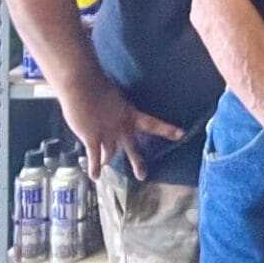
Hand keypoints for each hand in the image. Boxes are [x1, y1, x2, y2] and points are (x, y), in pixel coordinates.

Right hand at [61, 78, 186, 180]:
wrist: (81, 85)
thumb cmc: (97, 85)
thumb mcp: (114, 97)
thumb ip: (116, 110)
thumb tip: (113, 115)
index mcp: (130, 114)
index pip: (153, 124)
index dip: (167, 130)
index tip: (182, 134)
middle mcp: (121, 127)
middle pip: (132, 148)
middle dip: (137, 162)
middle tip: (142, 176)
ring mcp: (107, 134)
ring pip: (111, 153)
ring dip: (107, 161)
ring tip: (107, 169)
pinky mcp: (92, 138)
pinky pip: (94, 156)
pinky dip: (94, 167)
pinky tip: (95, 176)